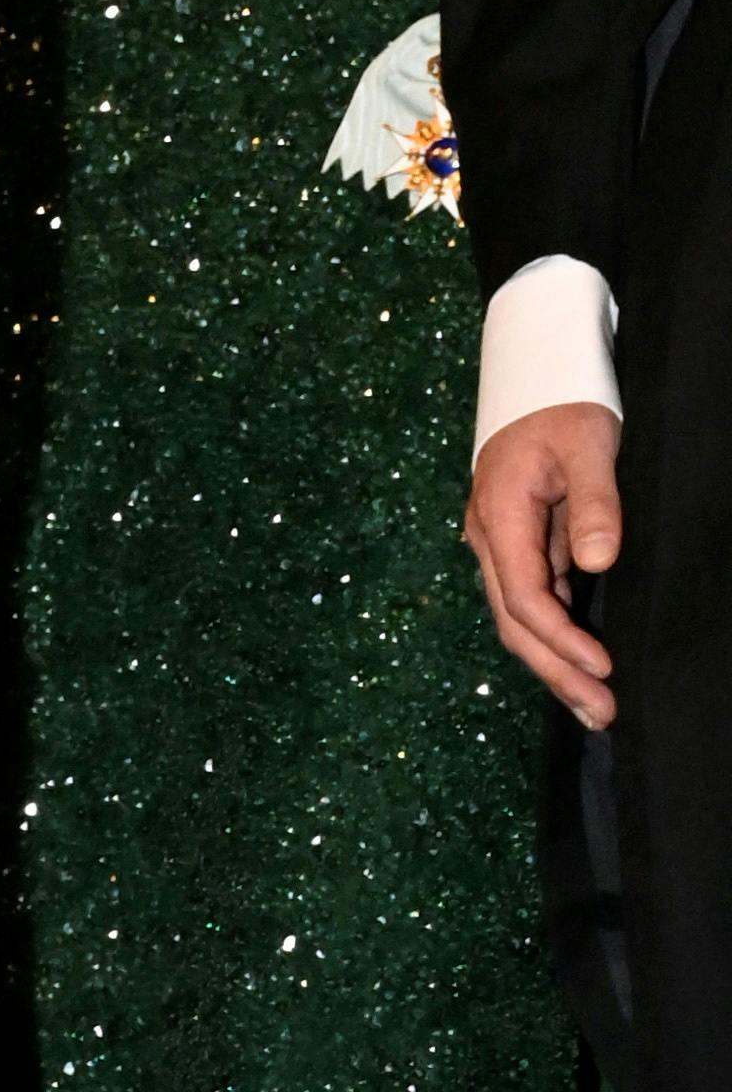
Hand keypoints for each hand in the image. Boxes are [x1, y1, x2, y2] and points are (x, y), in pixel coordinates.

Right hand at [467, 397, 623, 725]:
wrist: (536, 377)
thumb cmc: (563, 405)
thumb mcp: (588, 444)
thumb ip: (595, 502)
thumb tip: (596, 563)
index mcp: (500, 517)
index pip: (524, 596)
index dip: (561, 638)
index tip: (603, 665)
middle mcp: (489, 540)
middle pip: (514, 623)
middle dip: (556, 673)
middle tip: (602, 714)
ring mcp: (499, 545)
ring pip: (519, 619)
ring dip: (555, 664)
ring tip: (596, 705)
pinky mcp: (518, 545)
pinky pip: (531, 602)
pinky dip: (555, 638)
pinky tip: (581, 665)